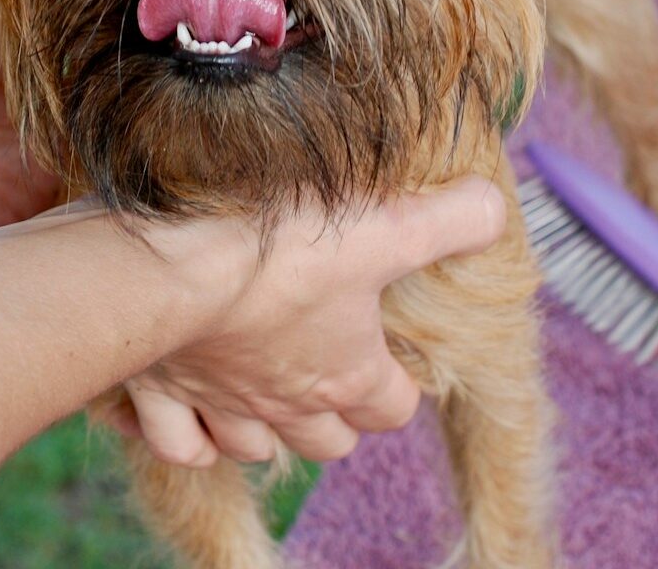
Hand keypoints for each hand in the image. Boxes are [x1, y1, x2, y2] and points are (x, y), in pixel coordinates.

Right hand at [104, 179, 507, 465]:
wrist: (170, 264)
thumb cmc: (280, 246)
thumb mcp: (385, 223)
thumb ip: (451, 219)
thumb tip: (496, 208)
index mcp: (345, 372)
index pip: (392, 409)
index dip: (398, 386)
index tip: (393, 355)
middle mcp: (286, 402)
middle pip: (327, 442)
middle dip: (334, 416)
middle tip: (330, 370)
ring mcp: (221, 403)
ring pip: (253, 447)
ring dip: (263, 428)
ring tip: (263, 390)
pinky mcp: (161, 392)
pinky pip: (179, 443)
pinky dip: (190, 435)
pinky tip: (194, 410)